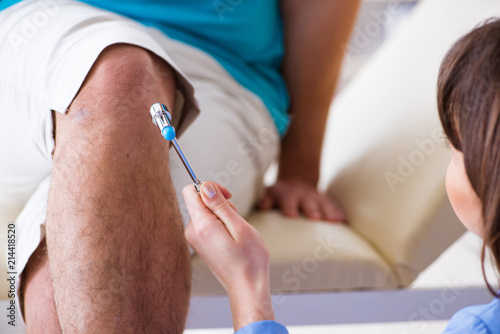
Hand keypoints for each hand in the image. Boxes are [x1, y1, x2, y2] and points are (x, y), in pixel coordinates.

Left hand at [183, 182, 274, 330]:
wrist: (246, 287)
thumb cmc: (249, 260)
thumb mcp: (239, 226)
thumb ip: (220, 205)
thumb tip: (205, 186)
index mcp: (202, 226)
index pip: (191, 192)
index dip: (210, 187)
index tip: (227, 196)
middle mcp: (192, 231)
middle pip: (200, 201)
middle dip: (220, 204)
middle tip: (236, 221)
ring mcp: (194, 239)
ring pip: (205, 212)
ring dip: (222, 215)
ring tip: (236, 233)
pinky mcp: (199, 243)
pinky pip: (207, 223)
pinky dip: (220, 225)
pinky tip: (231, 239)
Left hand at [258, 179, 345, 221]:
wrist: (297, 181)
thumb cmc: (280, 194)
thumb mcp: (271, 193)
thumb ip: (266, 200)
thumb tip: (262, 206)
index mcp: (288, 195)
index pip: (288, 201)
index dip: (289, 207)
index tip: (292, 215)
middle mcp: (304, 196)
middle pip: (308, 203)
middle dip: (312, 210)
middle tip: (316, 218)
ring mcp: (316, 198)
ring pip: (324, 204)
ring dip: (329, 212)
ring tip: (334, 220)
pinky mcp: (326, 200)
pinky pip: (333, 205)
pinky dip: (338, 212)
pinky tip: (342, 220)